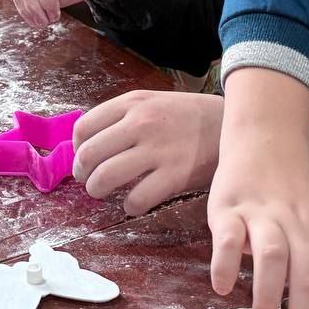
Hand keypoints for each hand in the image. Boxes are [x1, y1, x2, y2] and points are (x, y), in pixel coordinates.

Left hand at [74, 91, 222, 215]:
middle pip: (89, 155)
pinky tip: (134, 203)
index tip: (84, 158)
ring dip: (97, 191)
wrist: (231, 124)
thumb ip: (123, 117)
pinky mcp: (175, 174)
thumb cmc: (188, 116)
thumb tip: (89, 143)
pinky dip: (129, 206)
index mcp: (132, 103)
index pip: (84, 128)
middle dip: (82, 174)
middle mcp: (141, 124)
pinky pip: (137, 199)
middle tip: (88, 181)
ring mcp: (158, 149)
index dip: (77, 149)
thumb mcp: (153, 102)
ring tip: (103, 193)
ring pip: (105, 178)